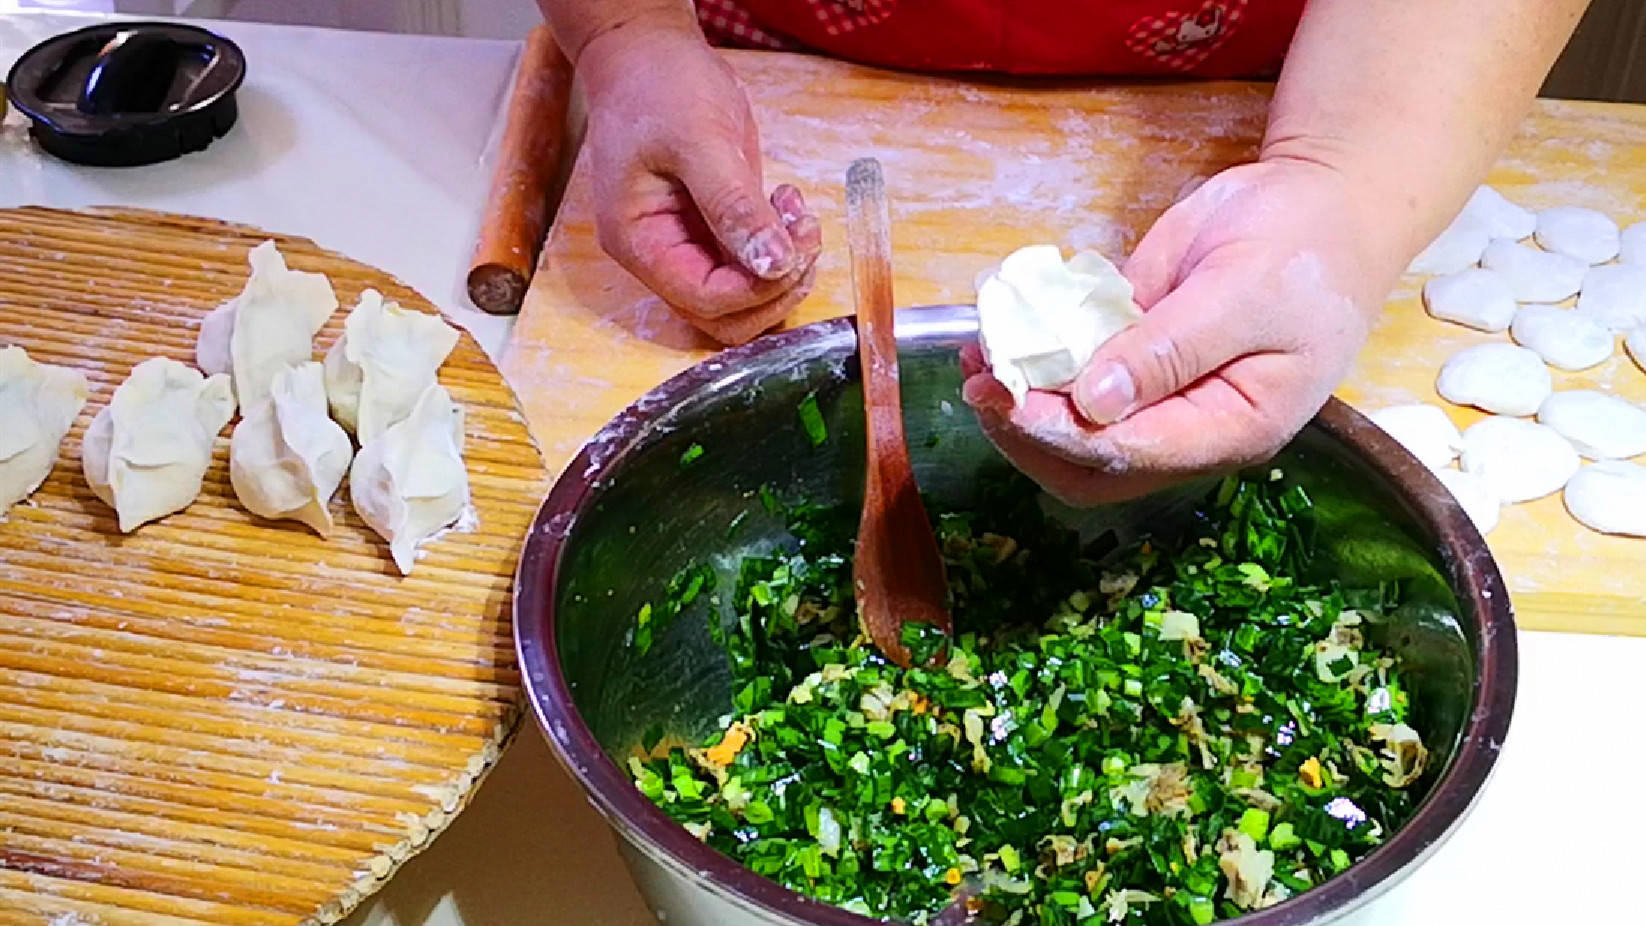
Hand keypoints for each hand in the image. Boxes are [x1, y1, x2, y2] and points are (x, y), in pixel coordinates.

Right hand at [578, 20, 821, 344]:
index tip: (791, 248)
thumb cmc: (657, 87)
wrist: (646, 53)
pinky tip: (787, 205)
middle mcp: (661, 255)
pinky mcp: (714, 229)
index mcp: (640, 242)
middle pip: (726, 315)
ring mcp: (689, 245)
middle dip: (775, 286)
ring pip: (745, 296)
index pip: (705, 300)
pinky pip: (753, 264)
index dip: (756, 287)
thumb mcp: (699, 141)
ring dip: (784, 270)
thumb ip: (734, 206)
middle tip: (802, 235)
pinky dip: (781, 247)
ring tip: (796, 214)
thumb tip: (772, 263)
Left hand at [963, 159, 1404, 505]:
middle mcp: (1190, 427)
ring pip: (1075, 435)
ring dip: (1020, 404)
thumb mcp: (1243, 291)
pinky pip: (1077, 384)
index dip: (1060, 433)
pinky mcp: (1137, 361)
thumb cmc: (1305, 244)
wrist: (1323, 198)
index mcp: (1233, 427)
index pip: (1131, 455)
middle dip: (1028, 432)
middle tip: (980, 381)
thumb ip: (1170, 350)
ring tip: (977, 356)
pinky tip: (999, 337)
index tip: (1005, 396)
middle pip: (1092, 467)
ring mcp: (1161, 397)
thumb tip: (1093, 403)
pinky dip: (1034, 367)